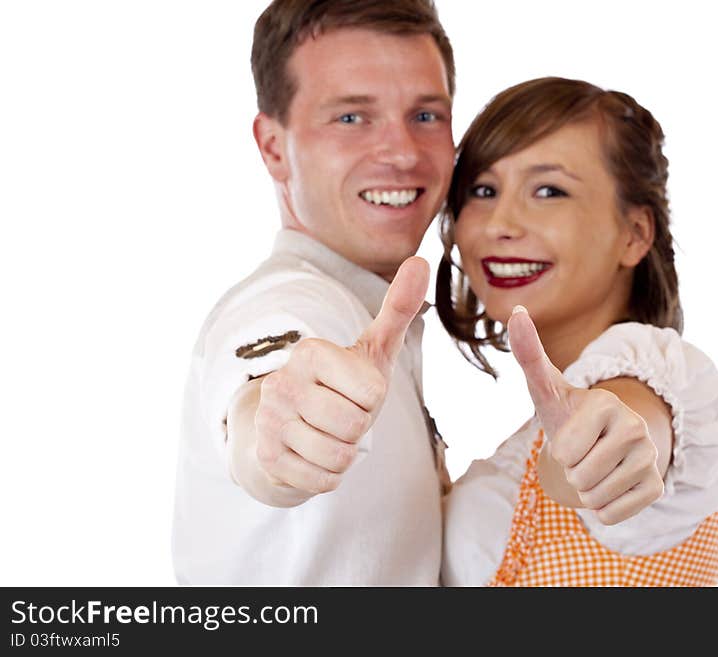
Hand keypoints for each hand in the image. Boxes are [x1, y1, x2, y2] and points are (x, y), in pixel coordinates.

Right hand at [253, 256, 428, 495]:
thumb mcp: (374, 348)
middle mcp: (282, 381)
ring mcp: (269, 420)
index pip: (372, 392)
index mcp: (311, 351)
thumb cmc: (343, 385)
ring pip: (339, 456)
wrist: (292, 426)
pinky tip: (313, 454)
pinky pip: (323, 480)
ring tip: (328, 434)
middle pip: (355, 425)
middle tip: (341, 415)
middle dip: (359, 429)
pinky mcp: (266, 457)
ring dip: (345, 452)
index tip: (353, 389)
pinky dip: (329, 475)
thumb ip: (398, 308)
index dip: (373, 398)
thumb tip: (420, 260)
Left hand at [507, 306, 664, 524]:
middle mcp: (636, 429)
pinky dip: (602, 507)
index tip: (571, 434)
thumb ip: (529, 353)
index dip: (559, 450)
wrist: (603, 440)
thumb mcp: (545, 388)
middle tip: (583, 453)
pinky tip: (609, 483)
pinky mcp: (657, 487)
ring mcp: (651, 458)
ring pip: (595, 499)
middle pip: (580, 479)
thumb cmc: (568, 413)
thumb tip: (516, 312)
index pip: (565, 453)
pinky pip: (612, 515)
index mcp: (607, 404)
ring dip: (585, 490)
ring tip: (594, 466)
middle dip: (571, 472)